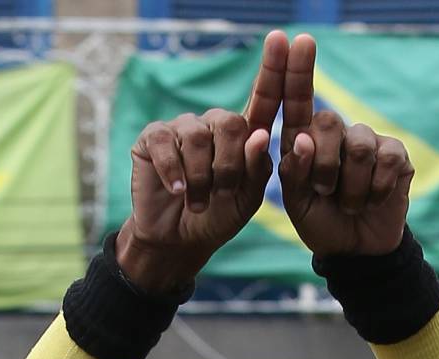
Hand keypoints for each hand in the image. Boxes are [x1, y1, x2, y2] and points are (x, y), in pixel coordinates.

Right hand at [118, 31, 292, 297]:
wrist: (178, 241)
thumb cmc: (216, 218)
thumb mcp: (246, 200)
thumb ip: (257, 169)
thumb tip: (260, 134)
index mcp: (244, 135)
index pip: (264, 97)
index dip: (274, 69)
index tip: (284, 38)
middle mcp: (214, 123)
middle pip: (229, 123)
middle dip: (229, 166)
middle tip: (222, 193)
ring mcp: (183, 127)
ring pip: (198, 137)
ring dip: (200, 178)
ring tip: (197, 202)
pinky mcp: (154, 136)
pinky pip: (166, 143)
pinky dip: (173, 171)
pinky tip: (176, 190)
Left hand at [269, 32, 413, 259]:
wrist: (358, 252)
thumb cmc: (322, 224)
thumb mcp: (297, 204)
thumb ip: (293, 172)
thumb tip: (301, 139)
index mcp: (304, 139)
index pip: (297, 99)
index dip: (298, 70)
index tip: (298, 40)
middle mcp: (336, 132)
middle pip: (328, 122)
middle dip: (324, 167)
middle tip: (326, 192)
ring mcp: (368, 140)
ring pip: (359, 146)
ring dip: (352, 188)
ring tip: (351, 204)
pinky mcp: (395, 155)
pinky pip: (385, 161)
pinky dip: (376, 191)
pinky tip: (373, 201)